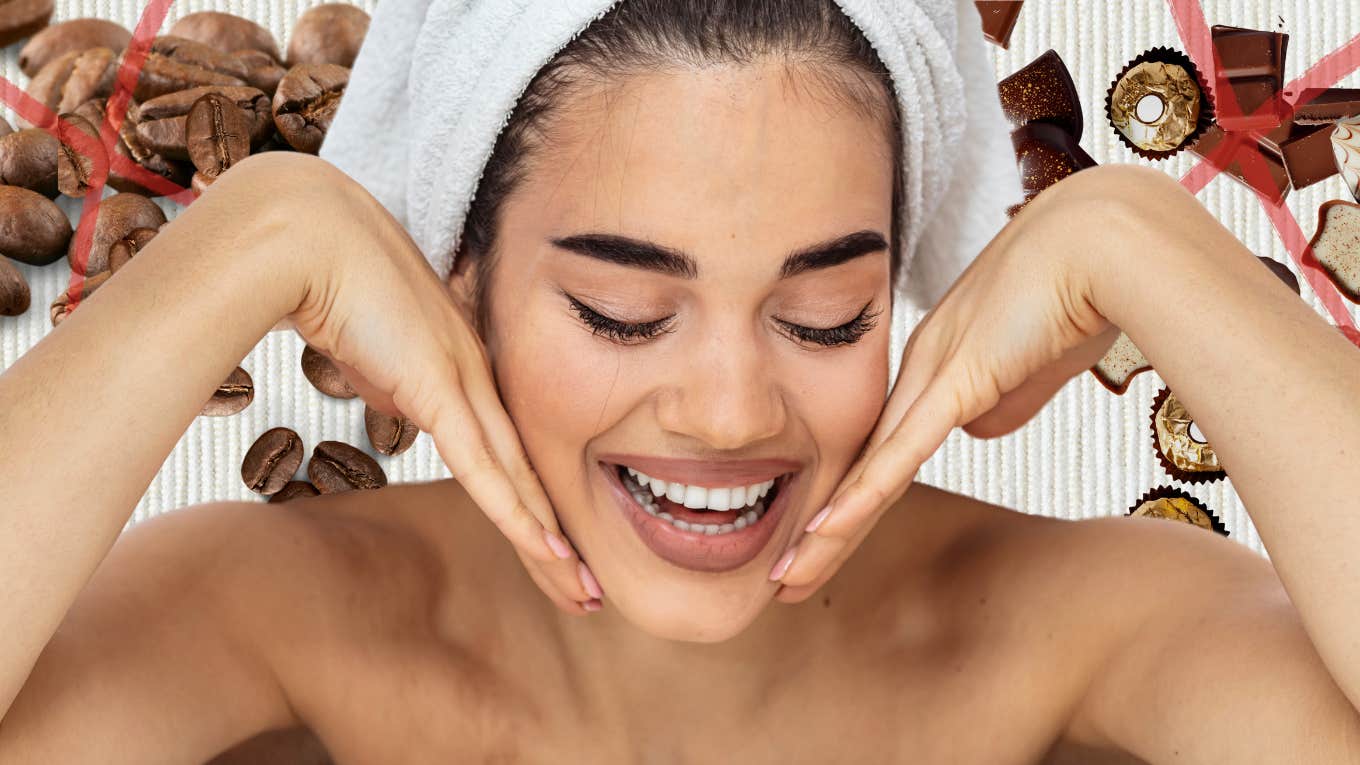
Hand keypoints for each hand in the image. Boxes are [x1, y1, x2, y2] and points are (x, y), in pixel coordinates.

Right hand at [222, 152, 602, 615]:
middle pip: (527, 473)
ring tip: (584, 592)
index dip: (533, 504)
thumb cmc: (330, 279)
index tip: (554, 550)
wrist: (305, 232)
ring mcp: (465, 379)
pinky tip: (548, 550)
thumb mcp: (373, 349)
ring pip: (518, 479)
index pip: (508, 451)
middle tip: (588, 590)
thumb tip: (403, 405)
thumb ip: (398, 380)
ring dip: (549, 542)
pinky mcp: (439, 386)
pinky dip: (517, 513)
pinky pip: (484, 467)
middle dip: (557, 539)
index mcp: (465, 365)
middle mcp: (478, 373)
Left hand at [770, 166, 1143, 602]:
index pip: (884, 449)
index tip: (825, 545)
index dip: (852, 502)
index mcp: (939, 364)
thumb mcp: (1037, 363)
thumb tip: (976, 429)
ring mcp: (933, 373)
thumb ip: (1001, 397)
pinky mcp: (957, 379)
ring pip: (868, 469)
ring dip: (827, 532)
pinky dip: (860, 496)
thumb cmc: (1083, 290)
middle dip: (822, 530)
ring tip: (786, 579)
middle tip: (784, 578)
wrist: (1105, 237)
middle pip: (861, 466)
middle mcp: (921, 369)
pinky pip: (900, 453)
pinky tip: (824, 532)